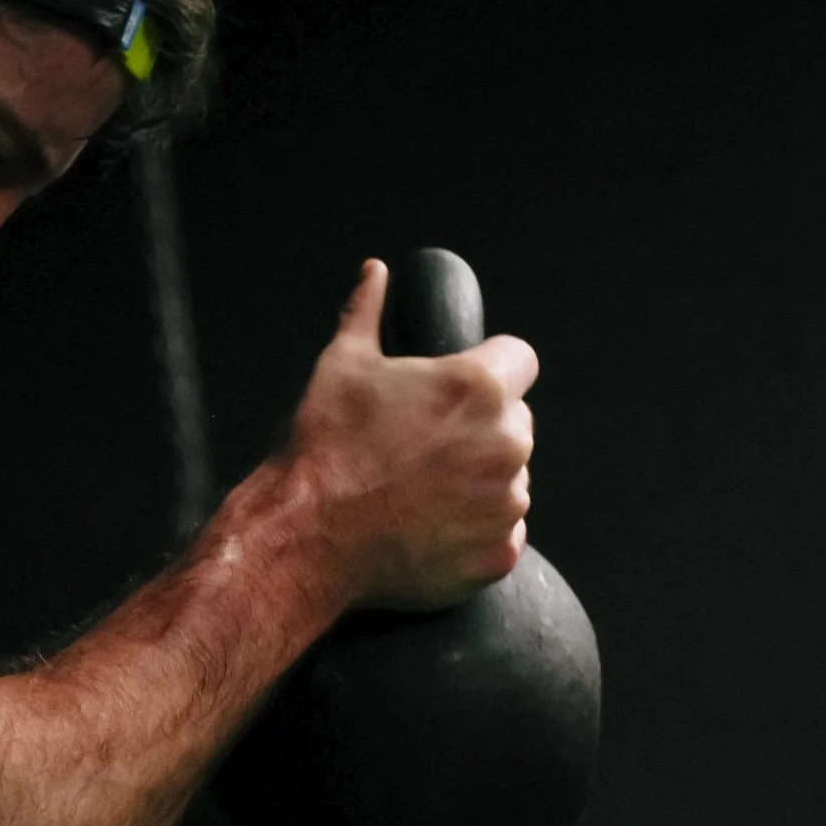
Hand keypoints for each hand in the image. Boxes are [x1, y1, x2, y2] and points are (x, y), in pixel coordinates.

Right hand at [280, 260, 537, 610]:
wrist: (305, 536)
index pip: (519, 359)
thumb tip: (375, 272)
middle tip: (423, 443)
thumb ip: (367, 312)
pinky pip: (501, 531)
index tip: (457, 387)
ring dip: (479, 479)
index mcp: (477, 388)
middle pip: (516, 420)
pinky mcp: (497, 552)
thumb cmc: (322, 447)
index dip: (489, 366)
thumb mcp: (340, 364)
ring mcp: (505, 503)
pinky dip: (472, 529)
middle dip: (480, 426)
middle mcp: (505, 443)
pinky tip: (426, 525)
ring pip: (510, 477)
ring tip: (419, 487)